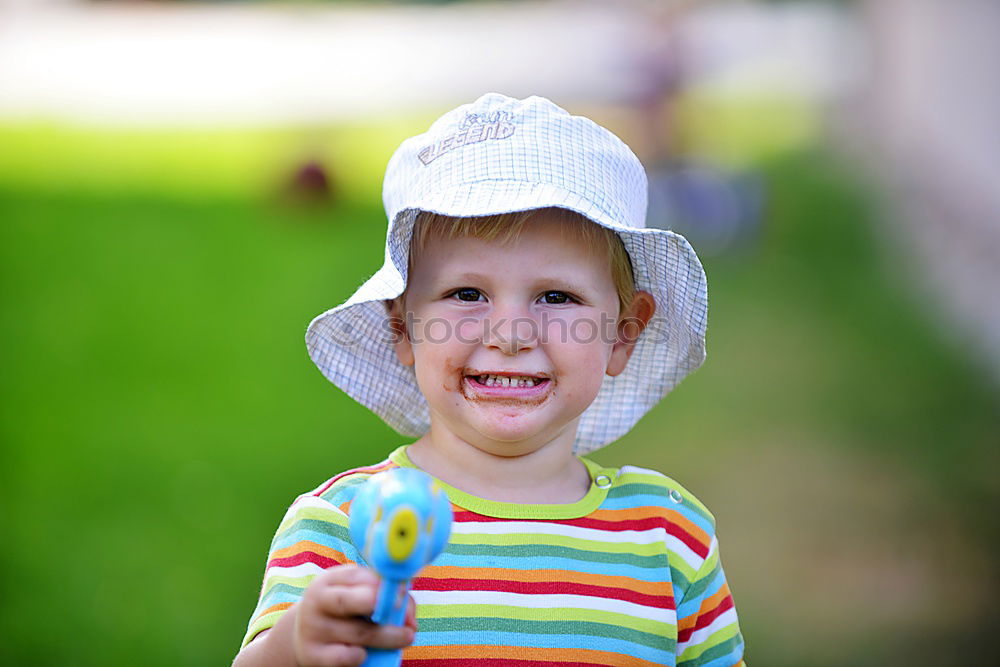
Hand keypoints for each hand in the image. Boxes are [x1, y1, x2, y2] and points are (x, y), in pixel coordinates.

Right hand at [293, 565, 416, 666]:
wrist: (304, 637)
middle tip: (405, 615)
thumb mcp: (354, 595)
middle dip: (382, 606)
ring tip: (407, 637)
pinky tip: (365, 653)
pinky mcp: (313, 655)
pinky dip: (360, 656)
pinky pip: (345, 657)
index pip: (358, 577)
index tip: (403, 594)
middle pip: (353, 601)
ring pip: (359, 633)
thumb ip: (382, 596)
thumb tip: (410, 618)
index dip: (385, 586)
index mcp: (329, 580)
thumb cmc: (343, 612)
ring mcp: (313, 629)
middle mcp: (317, 601)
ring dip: (389, 636)